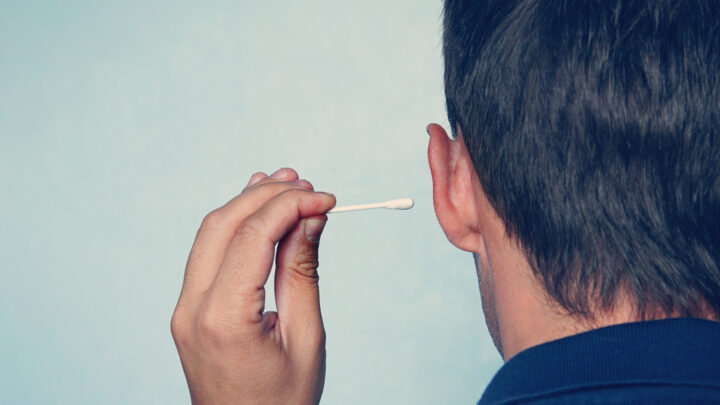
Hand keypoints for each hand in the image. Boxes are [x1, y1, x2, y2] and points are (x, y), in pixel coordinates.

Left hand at [171, 168, 335, 404]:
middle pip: (223, 224)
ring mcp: (184, 309)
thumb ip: (302, 272)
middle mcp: (192, 308)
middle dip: (266, 195)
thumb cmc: (281, 402)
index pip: (253, 236)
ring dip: (247, 204)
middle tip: (307, 184)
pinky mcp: (189, 310)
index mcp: (223, 319)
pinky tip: (258, 211)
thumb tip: (310, 219)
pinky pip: (208, 254)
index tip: (326, 199)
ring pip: (210, 233)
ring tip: (287, 185)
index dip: (291, 206)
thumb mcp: (305, 338)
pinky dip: (235, 227)